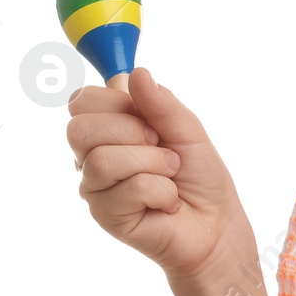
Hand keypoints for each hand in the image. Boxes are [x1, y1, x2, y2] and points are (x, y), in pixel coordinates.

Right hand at [67, 67, 253, 283]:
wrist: (216, 222)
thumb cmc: (199, 175)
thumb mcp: (187, 128)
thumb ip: (160, 102)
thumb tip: (136, 73)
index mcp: (109, 128)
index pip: (82, 100)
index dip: (115, 101)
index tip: (147, 116)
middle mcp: (93, 156)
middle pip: (79, 129)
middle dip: (130, 132)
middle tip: (159, 146)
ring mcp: (95, 188)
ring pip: (102, 160)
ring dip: (153, 164)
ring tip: (169, 175)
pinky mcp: (105, 217)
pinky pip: (128, 189)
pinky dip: (161, 191)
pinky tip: (167, 201)